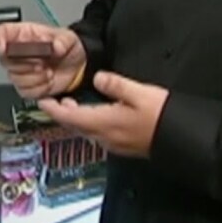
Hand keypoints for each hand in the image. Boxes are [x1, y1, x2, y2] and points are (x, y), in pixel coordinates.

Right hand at [0, 21, 85, 98]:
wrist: (78, 67)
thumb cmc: (68, 48)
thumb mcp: (68, 38)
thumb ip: (62, 40)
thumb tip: (56, 46)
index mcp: (23, 35)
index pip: (0, 33)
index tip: (3, 47)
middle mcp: (18, 52)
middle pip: (5, 60)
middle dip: (25, 64)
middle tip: (42, 63)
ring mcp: (21, 70)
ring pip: (14, 78)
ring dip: (35, 78)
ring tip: (49, 72)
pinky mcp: (27, 86)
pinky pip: (24, 92)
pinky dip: (39, 89)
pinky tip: (48, 81)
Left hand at [37, 70, 168, 157]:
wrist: (180, 138)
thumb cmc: (160, 115)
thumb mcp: (138, 92)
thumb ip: (115, 83)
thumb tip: (98, 77)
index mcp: (104, 122)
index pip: (69, 117)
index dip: (53, 109)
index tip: (41, 101)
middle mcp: (105, 137)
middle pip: (75, 126)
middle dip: (63, 113)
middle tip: (55, 100)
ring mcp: (114, 143)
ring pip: (86, 130)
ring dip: (76, 118)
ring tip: (72, 103)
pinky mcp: (123, 145)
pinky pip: (98, 134)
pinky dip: (89, 122)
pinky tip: (95, 114)